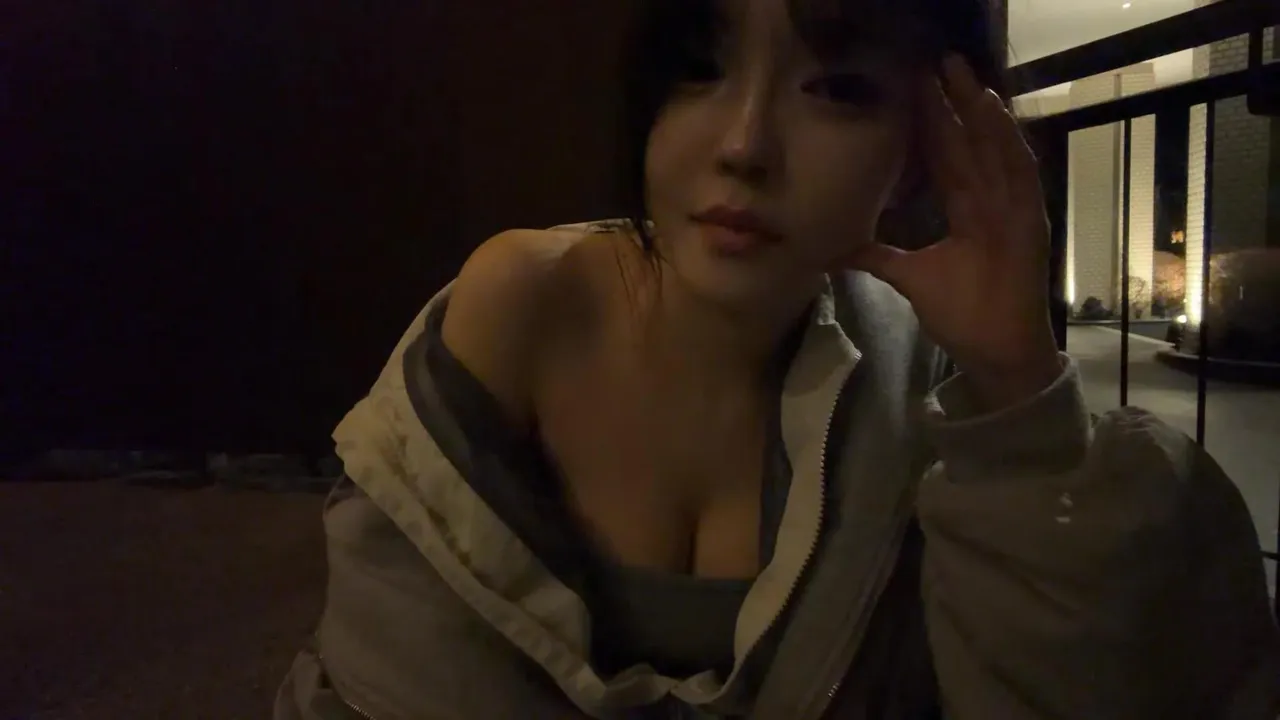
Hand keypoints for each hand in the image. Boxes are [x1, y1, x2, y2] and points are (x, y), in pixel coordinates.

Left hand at [842, 56, 1060, 408]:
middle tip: (939, 63)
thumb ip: (878, 257)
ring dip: (981, 113)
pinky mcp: (1029, 222)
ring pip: (995, 150)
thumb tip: (835, 250)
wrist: (991, 350)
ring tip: (963, 77)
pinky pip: (1019, 175)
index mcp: (966, 210)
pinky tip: (993, 115)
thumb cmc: (961, 314)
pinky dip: (1006, 144)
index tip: (915, 89)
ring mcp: (1012, 210)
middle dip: (956, 104)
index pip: (947, 157)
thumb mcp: (908, 277)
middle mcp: (990, 202)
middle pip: (971, 144)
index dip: (933, 124)